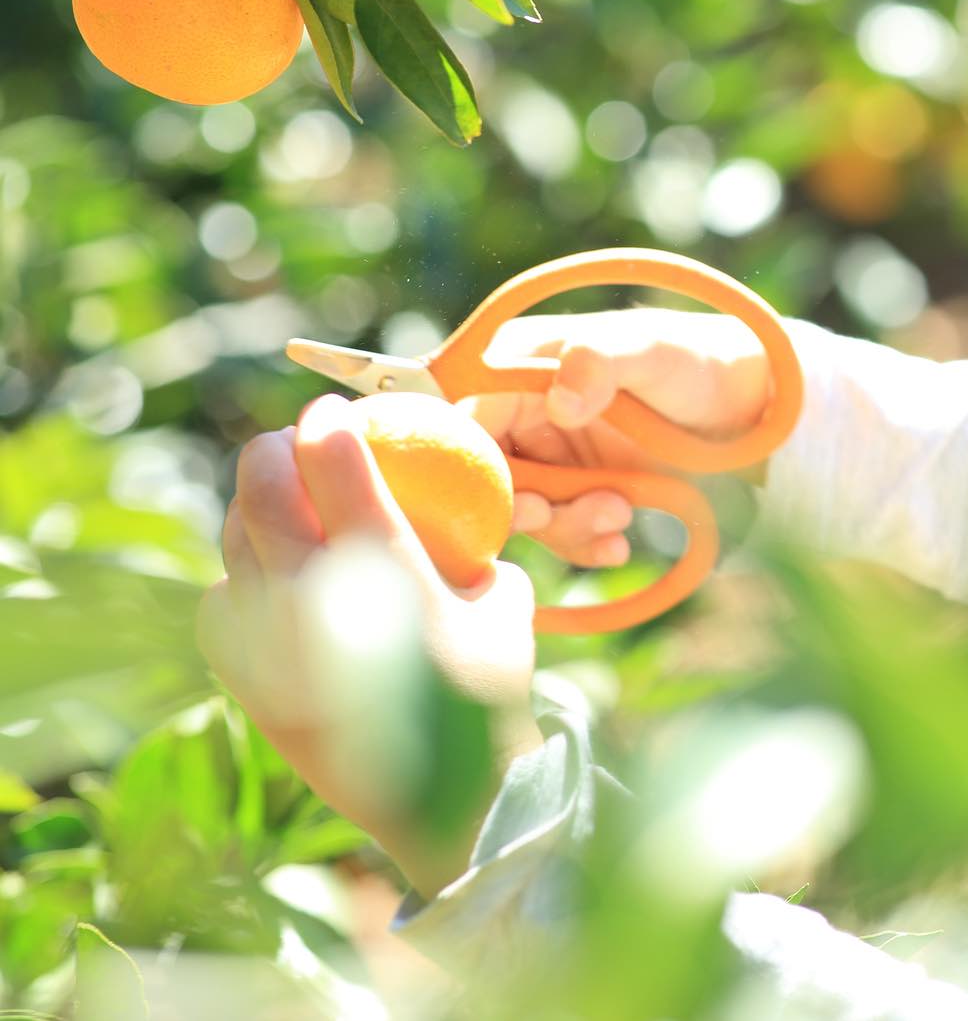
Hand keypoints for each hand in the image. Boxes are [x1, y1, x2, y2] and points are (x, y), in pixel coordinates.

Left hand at [197, 395, 543, 899]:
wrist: (444, 797)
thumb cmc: (488, 689)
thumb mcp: (504, 600)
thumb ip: (475, 541)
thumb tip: (461, 487)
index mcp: (384, 572)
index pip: (337, 467)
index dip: (328, 424)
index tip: (334, 411)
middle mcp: (313, 598)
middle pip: (263, 494)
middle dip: (270, 450)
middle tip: (289, 441)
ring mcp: (270, 639)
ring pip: (234, 544)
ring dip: (248, 506)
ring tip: (274, 499)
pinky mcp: (245, 677)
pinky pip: (223, 602)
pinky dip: (240, 577)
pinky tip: (265, 576)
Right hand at [460, 308, 774, 566]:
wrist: (742, 406)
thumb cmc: (692, 361)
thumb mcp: (651, 351)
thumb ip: (603, 360)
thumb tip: (561, 399)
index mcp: (515, 367)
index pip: (461, 420)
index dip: (470, 464)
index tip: (513, 492)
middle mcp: (519, 412)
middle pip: (484, 476)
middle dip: (519, 505)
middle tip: (549, 515)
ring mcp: (546, 456)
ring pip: (524, 511)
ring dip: (564, 526)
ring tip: (622, 513)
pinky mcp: (575, 493)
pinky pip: (559, 533)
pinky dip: (584, 545)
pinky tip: (618, 546)